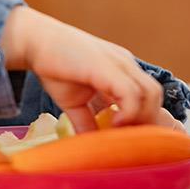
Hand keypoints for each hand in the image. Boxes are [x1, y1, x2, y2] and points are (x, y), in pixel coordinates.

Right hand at [0, 6, 163, 132]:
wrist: (35, 41)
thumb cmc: (54, 67)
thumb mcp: (75, 102)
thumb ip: (86, 122)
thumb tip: (91, 147)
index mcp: (122, 71)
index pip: (148, 97)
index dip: (144, 120)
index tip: (130, 140)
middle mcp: (125, 65)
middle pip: (155, 96)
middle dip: (145, 122)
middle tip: (126, 139)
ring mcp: (118, 63)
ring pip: (150, 93)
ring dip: (140, 118)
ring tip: (119, 130)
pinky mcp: (106, 66)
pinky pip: (131, 92)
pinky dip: (128, 112)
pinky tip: (113, 122)